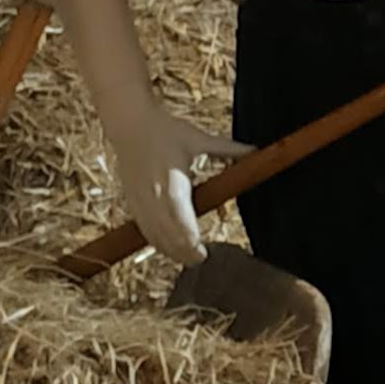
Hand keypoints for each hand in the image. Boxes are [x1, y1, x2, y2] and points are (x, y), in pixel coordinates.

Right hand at [106, 101, 244, 263]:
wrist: (129, 123)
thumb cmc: (165, 130)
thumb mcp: (198, 139)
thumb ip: (227, 150)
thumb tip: (255, 150)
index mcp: (173, 184)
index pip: (183, 224)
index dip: (192, 243)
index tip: (205, 252)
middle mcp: (154, 197)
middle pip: (168, 236)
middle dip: (184, 252)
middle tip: (201, 260)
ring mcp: (140, 201)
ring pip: (154, 236)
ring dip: (170, 250)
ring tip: (187, 258)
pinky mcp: (131, 201)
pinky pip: (143, 228)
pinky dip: (156, 241)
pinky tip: (167, 247)